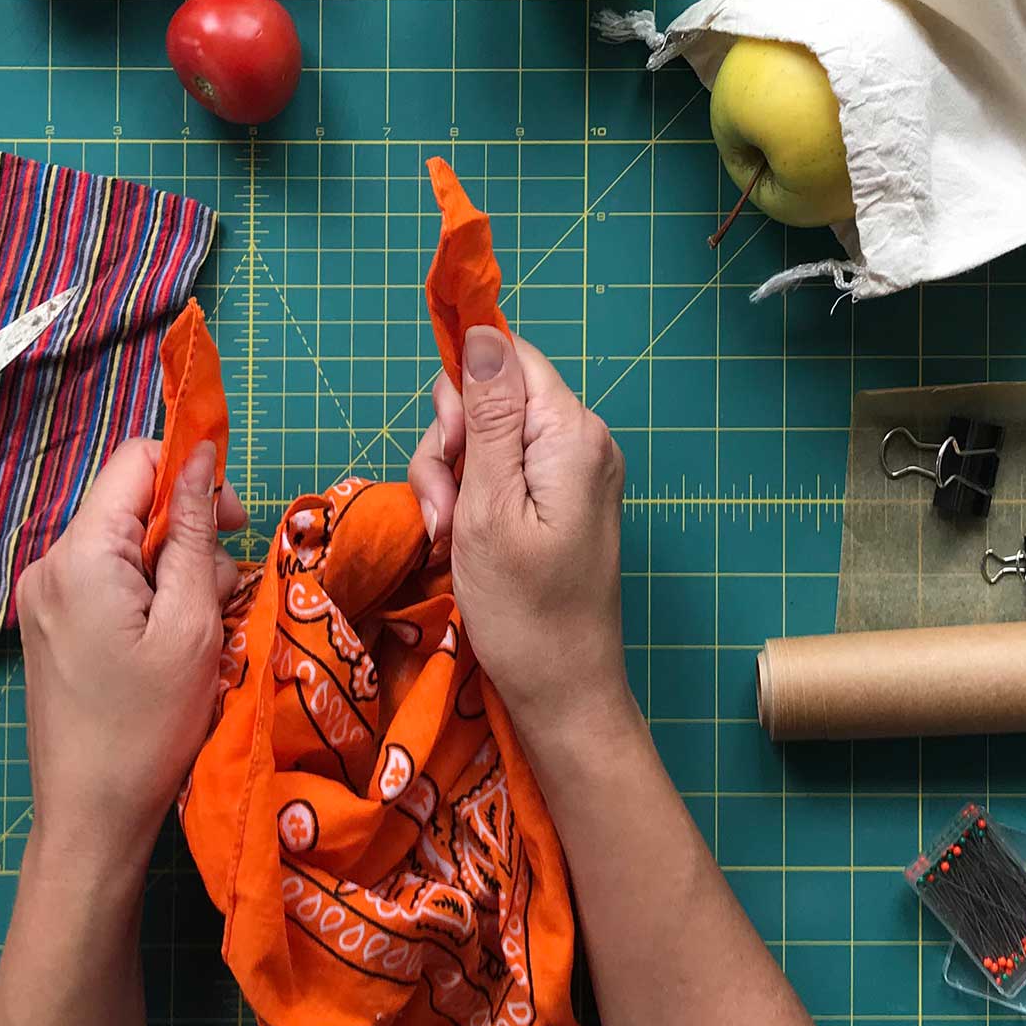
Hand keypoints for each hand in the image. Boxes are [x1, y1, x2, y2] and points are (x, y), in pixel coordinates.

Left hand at [14, 439, 245, 863]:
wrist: (89, 816)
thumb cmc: (147, 729)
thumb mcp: (191, 625)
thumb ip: (195, 532)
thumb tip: (200, 456)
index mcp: (80, 553)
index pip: (136, 458)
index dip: (192, 474)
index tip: (232, 523)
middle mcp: (49, 562)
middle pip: (133, 504)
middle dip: (188, 535)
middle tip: (220, 597)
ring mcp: (43, 596)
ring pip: (127, 545)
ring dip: (174, 573)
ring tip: (195, 637)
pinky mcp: (48, 624)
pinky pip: (108, 580)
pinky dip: (147, 598)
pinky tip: (167, 648)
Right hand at [409, 326, 630, 734]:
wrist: (563, 693)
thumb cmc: (523, 611)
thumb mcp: (489, 508)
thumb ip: (488, 417)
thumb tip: (484, 332)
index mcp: (572, 434)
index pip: (510, 357)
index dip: (464, 388)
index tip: (448, 447)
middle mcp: (581, 442)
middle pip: (492, 398)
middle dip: (451, 446)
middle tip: (444, 511)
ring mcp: (572, 474)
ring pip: (486, 439)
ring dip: (451, 482)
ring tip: (449, 537)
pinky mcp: (559, 503)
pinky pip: (501, 474)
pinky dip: (470, 502)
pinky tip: (460, 542)